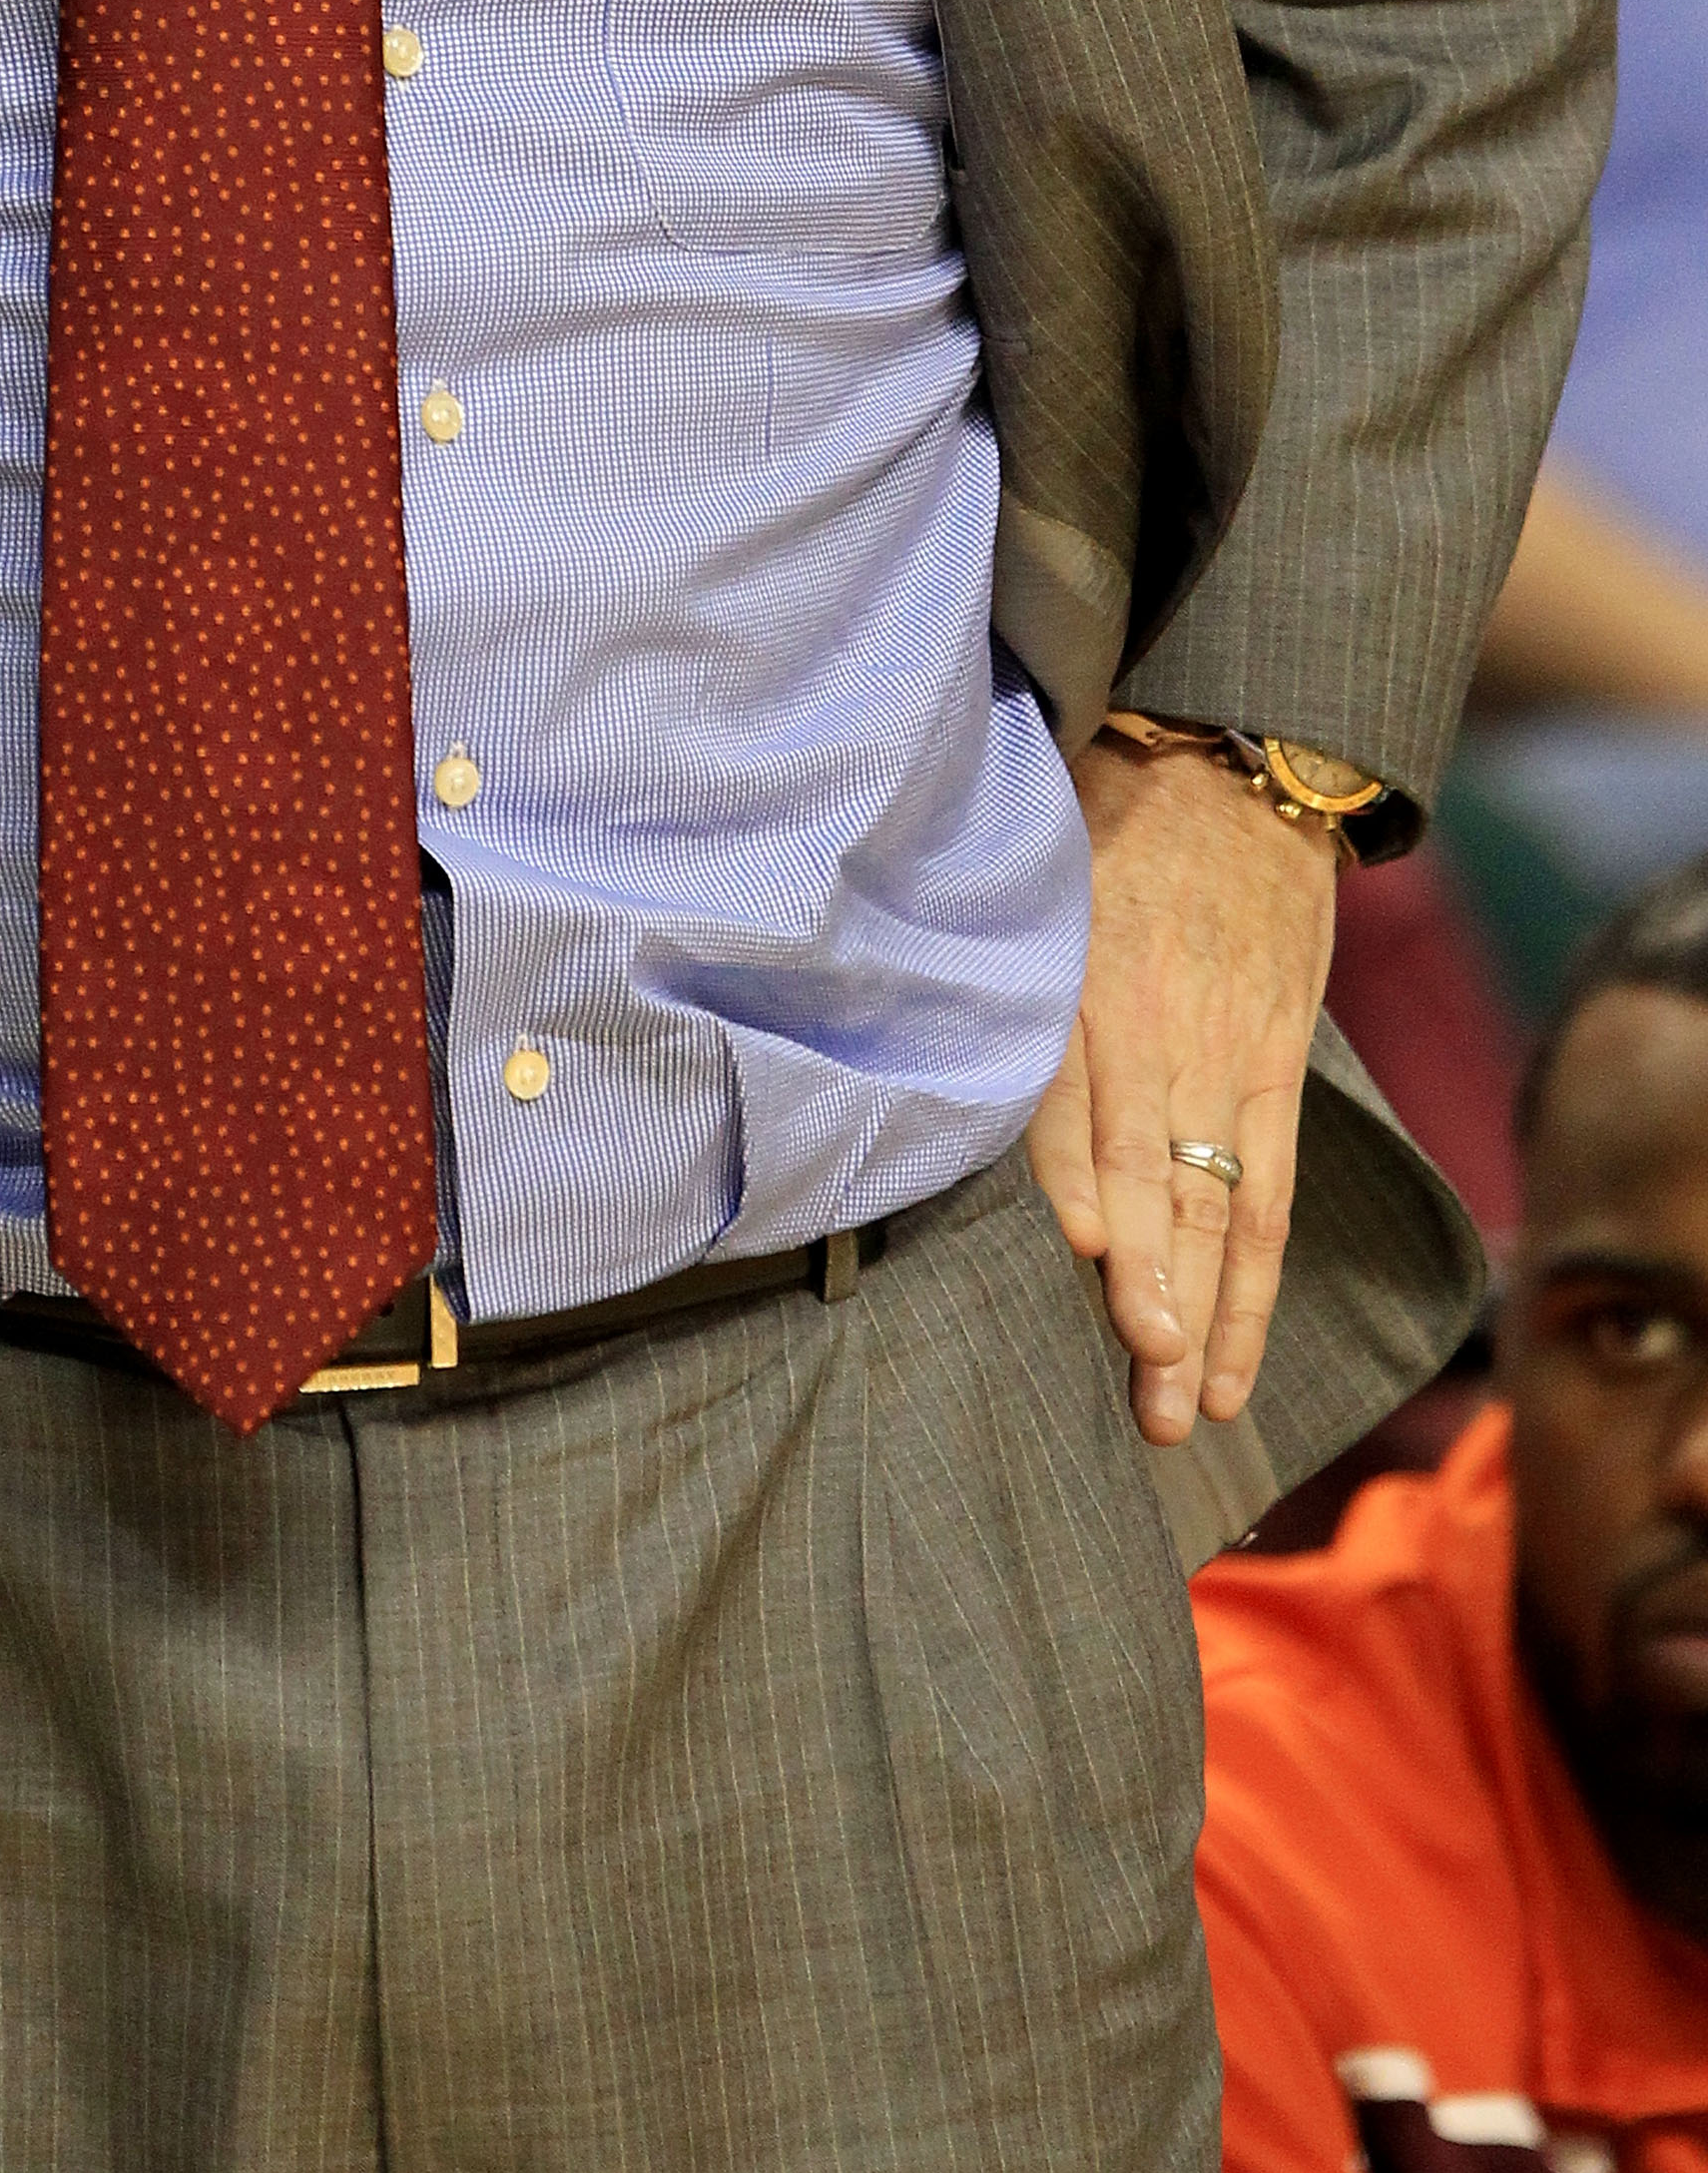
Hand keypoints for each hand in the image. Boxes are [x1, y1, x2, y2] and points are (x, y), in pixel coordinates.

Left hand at [1027, 732, 1337, 1448]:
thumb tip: (899, 1025)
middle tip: (1142, 1390)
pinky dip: (1253, 1278)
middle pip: (1155, 1177)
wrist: (1240, 766)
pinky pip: (1271, 1191)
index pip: (1078, 1097)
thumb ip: (989, 960)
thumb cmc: (1105, 817)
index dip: (1082, 1176)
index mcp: (1083, 981)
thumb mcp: (1035, 865)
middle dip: (1151, 1289)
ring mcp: (1225, 1058)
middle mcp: (1158, 1030)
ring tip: (1185, 1406)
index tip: (1085, 1251)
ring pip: (1217, 1206)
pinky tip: (1230, 1354)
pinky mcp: (1274, 1067)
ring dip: (1206, 1313)